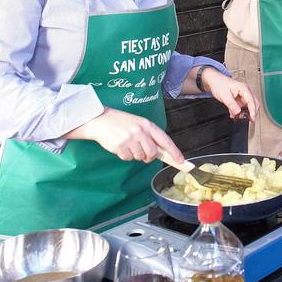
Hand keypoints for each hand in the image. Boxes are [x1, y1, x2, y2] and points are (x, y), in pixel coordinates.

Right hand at [65, 108, 183, 163]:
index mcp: (148, 125)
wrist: (100, 120)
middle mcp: (141, 132)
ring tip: (128, 145)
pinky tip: (120, 146)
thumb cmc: (121, 123)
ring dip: (135, 155)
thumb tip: (161, 152)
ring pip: (140, 157)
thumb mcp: (139, 124)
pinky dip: (125, 155)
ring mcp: (130, 139)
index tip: (181, 161)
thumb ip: (150, 136)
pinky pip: (128, 158)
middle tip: (143, 154)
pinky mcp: (120, 146)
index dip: (174, 152)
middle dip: (149, 157)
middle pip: (152, 153)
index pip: (165, 140)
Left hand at [200, 68, 259, 121]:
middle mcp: (245, 91)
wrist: (213, 81)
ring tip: (240, 118)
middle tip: (248, 120)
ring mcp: (243, 95)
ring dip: (246, 112)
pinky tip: (236, 115)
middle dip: (252, 112)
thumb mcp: (224, 96)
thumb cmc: (219, 84)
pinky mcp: (240, 98)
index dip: (253, 110)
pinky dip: (241, 111)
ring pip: (249, 105)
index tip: (252, 118)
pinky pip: (243, 106)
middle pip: (254, 103)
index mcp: (244, 88)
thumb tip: (238, 112)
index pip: (251, 101)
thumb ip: (232, 105)